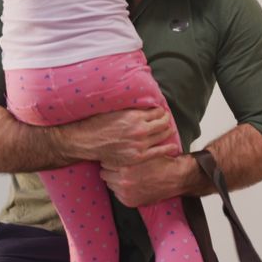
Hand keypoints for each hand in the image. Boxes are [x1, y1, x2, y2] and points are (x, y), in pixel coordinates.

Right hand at [59, 107, 178, 166]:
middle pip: (163, 123)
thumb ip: (131, 109)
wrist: (88, 142)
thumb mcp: (116, 110)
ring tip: (169, 130)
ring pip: (163, 135)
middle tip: (166, 119)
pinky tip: (173, 147)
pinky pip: (158, 152)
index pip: (157, 111)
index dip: (160, 111)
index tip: (160, 111)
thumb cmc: (99, 124)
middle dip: (166, 120)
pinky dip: (168, 148)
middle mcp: (140, 129)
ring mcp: (140, 144)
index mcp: (135, 116)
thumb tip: (141, 104)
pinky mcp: (138, 156)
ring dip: (168, 131)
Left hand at [100, 155, 194, 207]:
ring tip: (125, 176)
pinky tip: (130, 185)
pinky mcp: (129, 202)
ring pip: (109, 184)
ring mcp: (125, 193)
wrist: (175, 178)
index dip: (111, 159)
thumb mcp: (144, 152)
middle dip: (111, 170)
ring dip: (114, 180)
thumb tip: (114, 149)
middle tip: (118, 167)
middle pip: (104, 173)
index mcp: (126, 166)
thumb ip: (128, 152)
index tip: (114, 158)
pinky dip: (121, 190)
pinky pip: (117, 194)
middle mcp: (124, 181)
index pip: (106, 162)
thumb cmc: (160, 163)